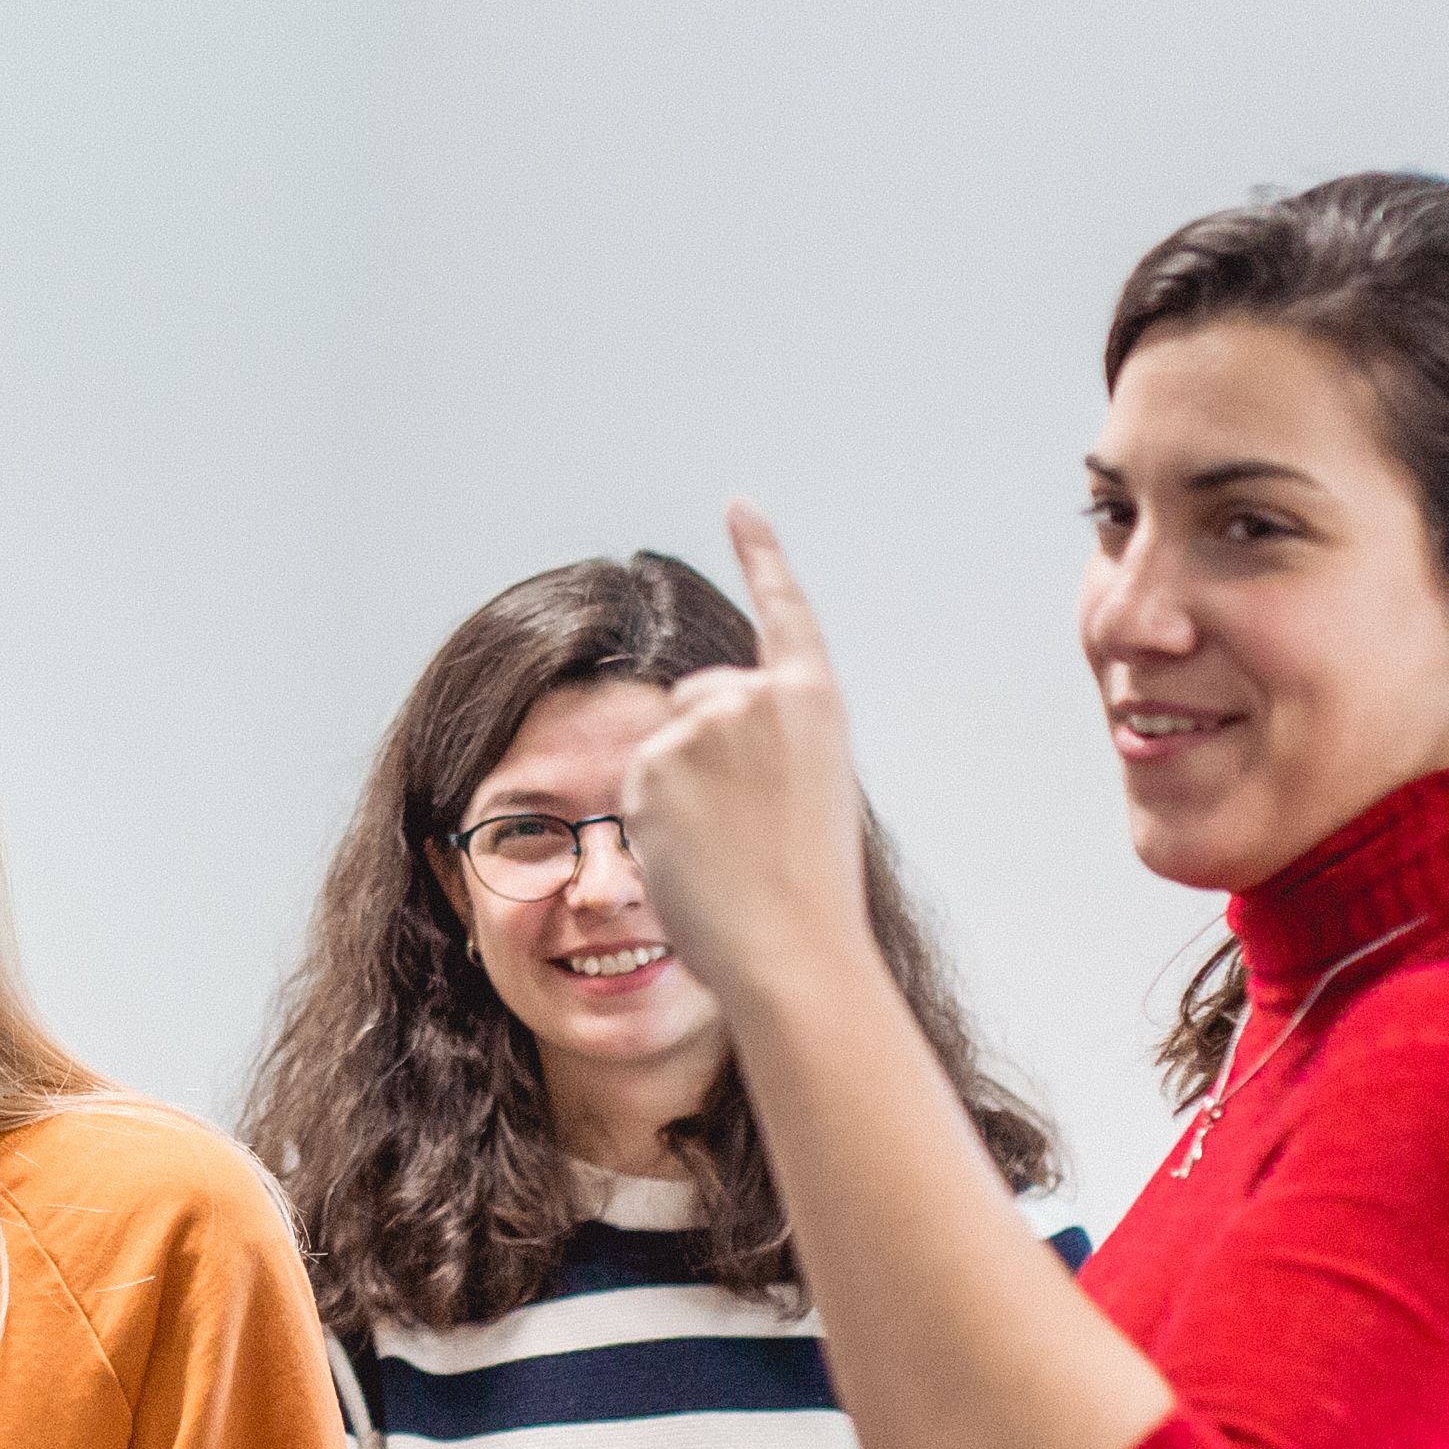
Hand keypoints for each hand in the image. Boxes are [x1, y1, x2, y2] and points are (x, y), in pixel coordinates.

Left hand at [624, 506, 879, 994]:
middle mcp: (756, 696)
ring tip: (726, 848)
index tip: (739, 504)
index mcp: (813, 701)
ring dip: (679, 792)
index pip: (783, 611)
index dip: (761, 554)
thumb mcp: (805, 791)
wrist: (792, 944)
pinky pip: (636, 784)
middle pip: (698, 700)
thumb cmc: (808, 888)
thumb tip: (688, 729)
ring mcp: (701, 725)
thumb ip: (759, 742)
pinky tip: (693, 854)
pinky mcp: (652, 763)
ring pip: (664, 746)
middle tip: (747, 824)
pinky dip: (653, 818)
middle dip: (704, 750)